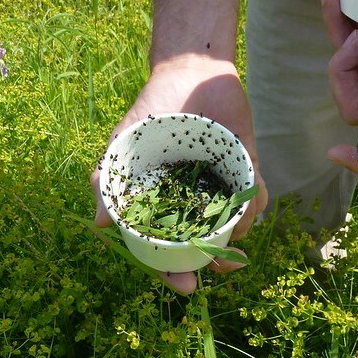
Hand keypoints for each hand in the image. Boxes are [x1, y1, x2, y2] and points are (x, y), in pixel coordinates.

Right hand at [90, 57, 267, 294]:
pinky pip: (256, 195)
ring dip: (238, 232)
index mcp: (166, 205)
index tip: (186, 286)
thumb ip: (106, 183)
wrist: (187, 72)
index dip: (174, 272)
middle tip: (223, 265)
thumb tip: (100, 224)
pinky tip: (249, 201)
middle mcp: (196, 202)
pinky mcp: (248, 168)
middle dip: (216, 262)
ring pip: (235, 226)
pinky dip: (255, 203)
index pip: (168, 250)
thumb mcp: (122, 147)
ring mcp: (223, 187)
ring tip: (235, 224)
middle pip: (207, 245)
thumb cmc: (151, 112)